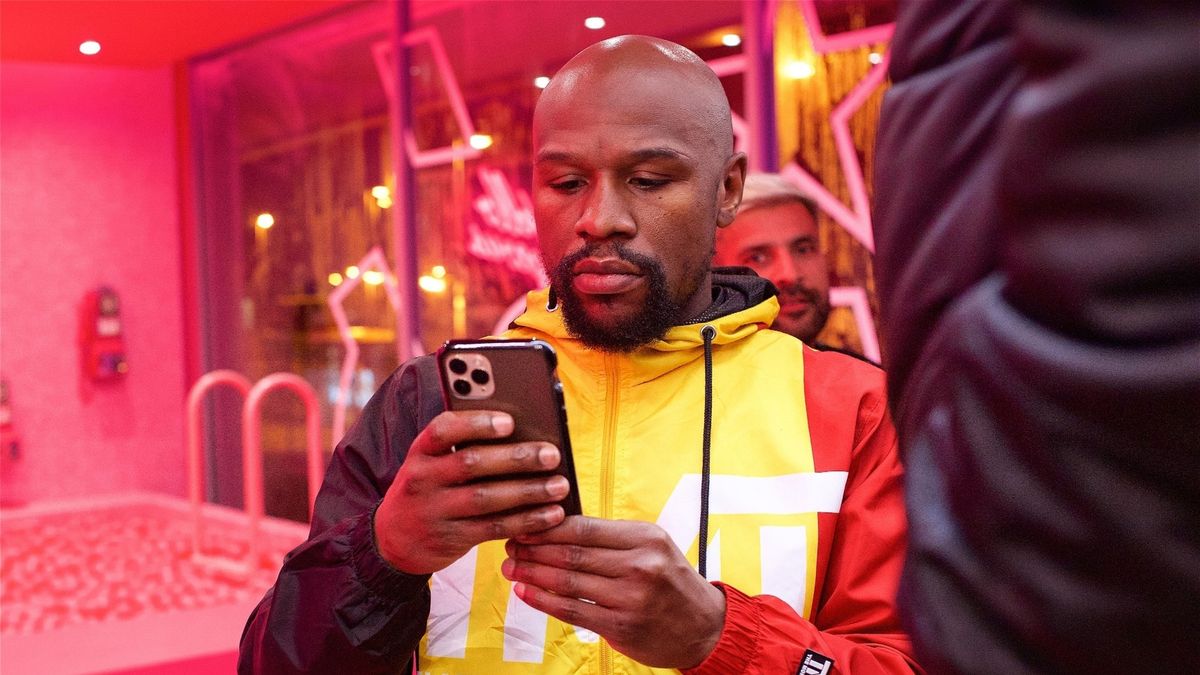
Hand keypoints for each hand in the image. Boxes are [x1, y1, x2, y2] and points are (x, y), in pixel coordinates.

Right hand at [375, 410, 569, 574]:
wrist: (392, 542)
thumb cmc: (427, 491)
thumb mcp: (429, 465)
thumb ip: (461, 449)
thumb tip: (522, 436)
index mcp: (419, 452)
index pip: (442, 429)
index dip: (476, 423)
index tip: (509, 422)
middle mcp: (422, 479)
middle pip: (471, 463)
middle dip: (516, 458)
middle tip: (551, 454)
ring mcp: (435, 511)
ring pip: (486, 498)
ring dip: (528, 491)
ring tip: (559, 485)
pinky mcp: (451, 539)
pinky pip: (493, 528)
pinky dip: (526, 521)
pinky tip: (551, 514)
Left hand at [501, 517, 725, 668]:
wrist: (704, 626)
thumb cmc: (670, 581)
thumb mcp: (652, 547)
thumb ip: (611, 538)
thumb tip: (557, 525)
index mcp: (645, 538)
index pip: (584, 527)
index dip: (547, 527)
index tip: (523, 524)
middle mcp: (640, 565)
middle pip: (572, 553)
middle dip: (533, 549)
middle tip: (509, 546)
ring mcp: (631, 598)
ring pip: (568, 582)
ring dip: (532, 574)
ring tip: (511, 568)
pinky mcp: (622, 626)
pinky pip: (573, 611)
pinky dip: (543, 601)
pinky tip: (525, 593)